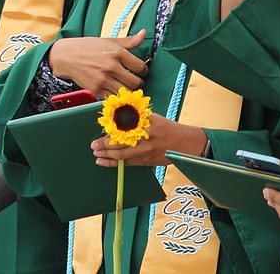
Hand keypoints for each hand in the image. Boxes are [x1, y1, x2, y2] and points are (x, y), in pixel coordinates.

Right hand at [46, 31, 147, 97]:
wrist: (65, 56)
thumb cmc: (87, 47)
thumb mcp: (108, 41)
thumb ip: (128, 41)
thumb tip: (143, 34)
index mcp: (117, 53)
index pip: (141, 67)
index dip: (143, 70)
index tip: (139, 71)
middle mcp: (111, 66)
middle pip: (136, 82)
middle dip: (137, 81)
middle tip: (133, 79)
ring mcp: (103, 79)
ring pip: (127, 92)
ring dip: (128, 90)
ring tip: (124, 84)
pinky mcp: (96, 89)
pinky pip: (114, 97)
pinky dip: (116, 95)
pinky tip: (113, 88)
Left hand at [91, 116, 207, 167]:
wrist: (186, 144)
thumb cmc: (167, 128)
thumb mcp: (152, 117)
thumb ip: (135, 116)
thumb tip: (115, 116)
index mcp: (145, 123)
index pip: (123, 124)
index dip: (109, 128)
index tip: (100, 127)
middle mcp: (145, 137)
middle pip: (119, 141)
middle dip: (103, 144)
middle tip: (93, 145)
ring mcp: (146, 151)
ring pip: (121, 155)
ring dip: (106, 155)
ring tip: (96, 153)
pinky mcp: (146, 161)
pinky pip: (127, 163)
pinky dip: (113, 163)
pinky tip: (104, 161)